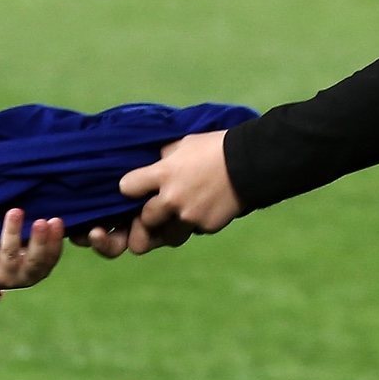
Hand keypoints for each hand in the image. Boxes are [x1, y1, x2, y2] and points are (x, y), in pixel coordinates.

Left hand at [0, 207, 64, 298]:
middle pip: (34, 259)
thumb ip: (39, 236)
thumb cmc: (9, 255)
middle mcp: (22, 276)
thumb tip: (51, 211)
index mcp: (38, 271)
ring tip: (15, 211)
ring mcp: (2, 275)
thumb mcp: (26, 250)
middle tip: (41, 221)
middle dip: (39, 240)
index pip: (51, 257)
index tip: (56, 220)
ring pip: (9, 252)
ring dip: (13, 231)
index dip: (55, 240)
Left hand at [111, 130, 241, 255]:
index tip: (137, 187)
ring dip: (169, 226)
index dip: (131, 187)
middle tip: (157, 207)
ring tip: (180, 213)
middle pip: (144, 220)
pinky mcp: (206, 227)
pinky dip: (195, 223)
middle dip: (148, 215)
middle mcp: (172, 199)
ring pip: (167, 235)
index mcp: (163, 173)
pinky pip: (192, 231)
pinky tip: (204, 208)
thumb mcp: (182, 144)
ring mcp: (190, 216)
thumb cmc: (215, 147)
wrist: (251, 162)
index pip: (127, 188)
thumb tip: (152, 165)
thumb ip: (163, 158)